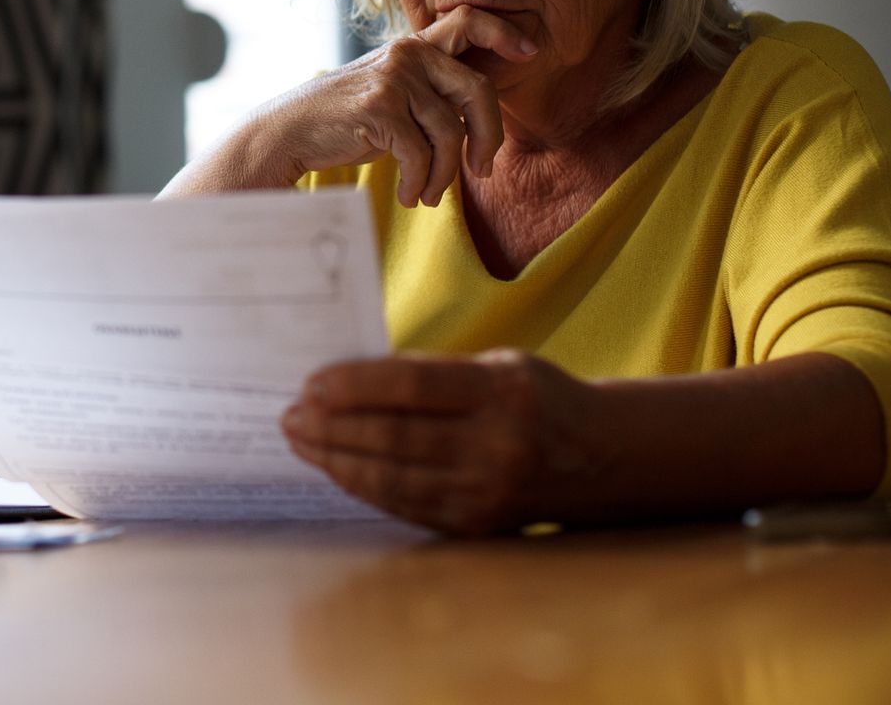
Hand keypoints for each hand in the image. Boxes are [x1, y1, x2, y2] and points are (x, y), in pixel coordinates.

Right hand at [166, 5, 532, 205]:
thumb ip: (430, 95)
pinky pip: (422, 154)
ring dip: (444, 175)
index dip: (503, 32)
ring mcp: (394, 78)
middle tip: (483, 170)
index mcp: (412, 46)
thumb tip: (481, 125)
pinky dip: (421, 183)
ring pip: (450, 133)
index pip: (468, 21)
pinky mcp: (380, 108)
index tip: (530, 52)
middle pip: (478, 90)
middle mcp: (407, 54)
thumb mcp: (390, 96)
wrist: (288, 132)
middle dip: (489, 137)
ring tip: (429, 195)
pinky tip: (409, 196)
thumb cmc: (344, 121)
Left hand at [281, 349, 606, 534]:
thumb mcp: (497, 366)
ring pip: (393, 477)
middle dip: (332, 426)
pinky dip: (363, 485)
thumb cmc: (534, 398)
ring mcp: (486, 492)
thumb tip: (347, 381)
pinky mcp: (476, 525)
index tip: (311, 383)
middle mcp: (496, 446)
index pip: (412, 384)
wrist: (600, 458)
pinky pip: (405, 504)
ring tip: (300, 440)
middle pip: (395, 435)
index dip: (355, 384)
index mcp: (501, 392)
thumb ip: (433, 373)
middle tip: (290, 414)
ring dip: (336, 459)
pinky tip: (335, 468)